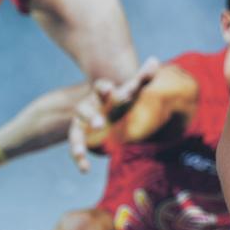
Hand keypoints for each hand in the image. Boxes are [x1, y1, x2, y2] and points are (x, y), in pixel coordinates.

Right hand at [68, 57, 160, 172]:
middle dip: (91, 117)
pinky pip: (77, 148)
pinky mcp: (80, 137)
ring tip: (79, 152)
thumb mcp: (133, 89)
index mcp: (102, 93)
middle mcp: (88, 107)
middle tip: (100, 124)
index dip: (104, 88)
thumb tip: (154, 60)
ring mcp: (81, 123)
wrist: (110, 109)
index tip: (111, 89)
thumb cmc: (122, 98)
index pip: (101, 87)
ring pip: (75, 133)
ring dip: (77, 143)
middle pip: (84, 110)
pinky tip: (84, 169)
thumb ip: (143, 77)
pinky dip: (79, 159)